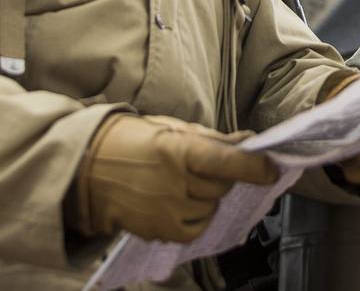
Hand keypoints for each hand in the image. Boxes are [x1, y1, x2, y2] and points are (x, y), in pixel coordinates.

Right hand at [77, 114, 277, 241]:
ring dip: (207, 196)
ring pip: (212, 207)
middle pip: (223, 186)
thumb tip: (248, 143)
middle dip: (221, 176)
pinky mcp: (161, 231)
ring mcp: (168, 211)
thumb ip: (212, 138)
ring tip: (180, 183)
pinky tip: (177, 201)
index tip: (271, 168)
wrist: (88, 169)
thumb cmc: (132, 141)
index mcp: (178, 150)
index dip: (255, 167)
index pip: (228, 161)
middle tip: (199, 165)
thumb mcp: (171, 128)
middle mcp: (175, 183)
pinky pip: (197, 227)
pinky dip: (196, 215)